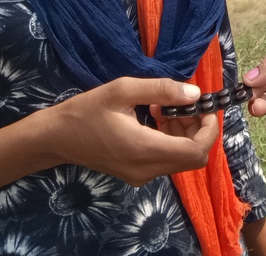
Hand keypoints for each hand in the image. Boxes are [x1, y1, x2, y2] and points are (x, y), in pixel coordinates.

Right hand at [46, 76, 217, 185]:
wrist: (56, 138)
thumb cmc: (87, 110)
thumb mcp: (123, 90)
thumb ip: (162, 90)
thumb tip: (195, 94)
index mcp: (145, 150)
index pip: (196, 151)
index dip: (209, 129)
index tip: (206, 106)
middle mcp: (146, 170)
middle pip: (192, 157)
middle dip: (197, 128)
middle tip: (183, 102)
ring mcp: (140, 176)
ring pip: (179, 158)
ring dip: (183, 132)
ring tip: (164, 106)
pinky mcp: (135, 174)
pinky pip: (165, 160)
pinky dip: (169, 139)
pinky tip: (155, 117)